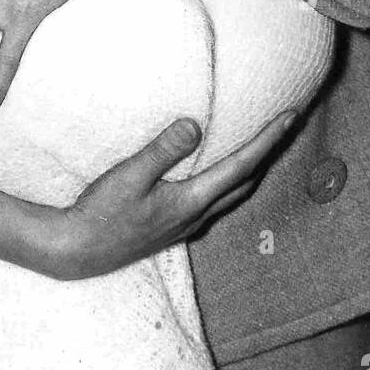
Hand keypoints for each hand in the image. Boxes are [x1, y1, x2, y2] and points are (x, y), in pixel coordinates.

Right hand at [36, 111, 297, 280]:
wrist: (79, 251)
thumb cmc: (102, 213)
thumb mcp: (129, 176)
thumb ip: (162, 151)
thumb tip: (194, 125)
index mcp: (191, 202)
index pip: (241, 166)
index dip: (267, 141)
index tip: (290, 118)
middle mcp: (196, 215)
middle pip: (246, 182)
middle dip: (269, 154)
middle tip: (285, 127)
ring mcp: (185, 224)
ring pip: (233, 194)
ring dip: (251, 169)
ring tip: (261, 145)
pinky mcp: (172, 225)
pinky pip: (215, 200)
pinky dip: (229, 181)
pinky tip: (216, 172)